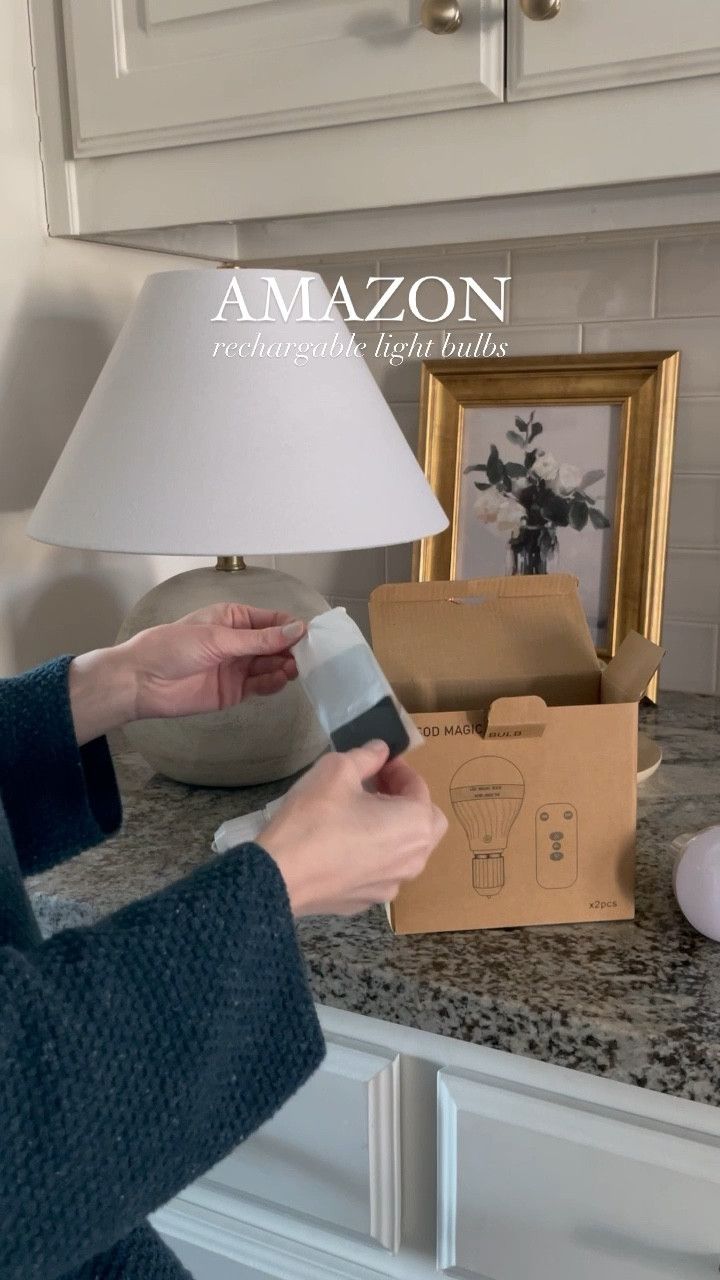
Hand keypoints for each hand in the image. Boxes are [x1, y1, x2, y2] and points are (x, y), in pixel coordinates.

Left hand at [69, 603, 305, 746]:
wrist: (142, 681)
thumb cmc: (172, 647)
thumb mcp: (218, 638)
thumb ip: (259, 639)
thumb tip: (296, 630)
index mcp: (233, 618)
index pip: (272, 620)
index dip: (292, 627)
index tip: (311, 636)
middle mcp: (239, 642)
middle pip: (276, 644)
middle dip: (293, 649)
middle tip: (309, 657)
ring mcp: (237, 667)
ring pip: (271, 665)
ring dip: (285, 666)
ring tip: (295, 669)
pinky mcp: (234, 691)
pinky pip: (261, 686)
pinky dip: (273, 683)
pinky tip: (281, 680)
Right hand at [260, 740, 447, 916]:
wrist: (278, 875)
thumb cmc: (314, 818)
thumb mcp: (337, 770)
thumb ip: (366, 756)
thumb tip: (380, 750)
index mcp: (415, 825)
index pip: (419, 788)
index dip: (399, 769)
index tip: (379, 761)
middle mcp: (413, 860)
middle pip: (425, 824)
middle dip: (406, 801)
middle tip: (377, 787)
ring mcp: (390, 886)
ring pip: (405, 852)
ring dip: (392, 829)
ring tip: (359, 814)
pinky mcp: (366, 901)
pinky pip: (380, 872)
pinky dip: (373, 854)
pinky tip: (342, 844)